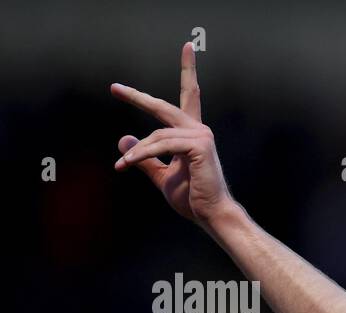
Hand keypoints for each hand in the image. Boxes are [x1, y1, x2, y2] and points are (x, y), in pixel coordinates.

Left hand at [111, 42, 234, 224]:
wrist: (212, 215)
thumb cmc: (193, 199)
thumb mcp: (162, 176)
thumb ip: (145, 158)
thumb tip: (124, 139)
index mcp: (193, 134)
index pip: (189, 96)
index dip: (188, 71)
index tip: (188, 47)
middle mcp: (199, 130)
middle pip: (163, 107)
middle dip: (138, 98)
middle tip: (115, 88)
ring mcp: (201, 136)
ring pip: (156, 135)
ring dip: (137, 152)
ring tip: (122, 166)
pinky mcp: (199, 147)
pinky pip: (161, 144)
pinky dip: (142, 154)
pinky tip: (127, 164)